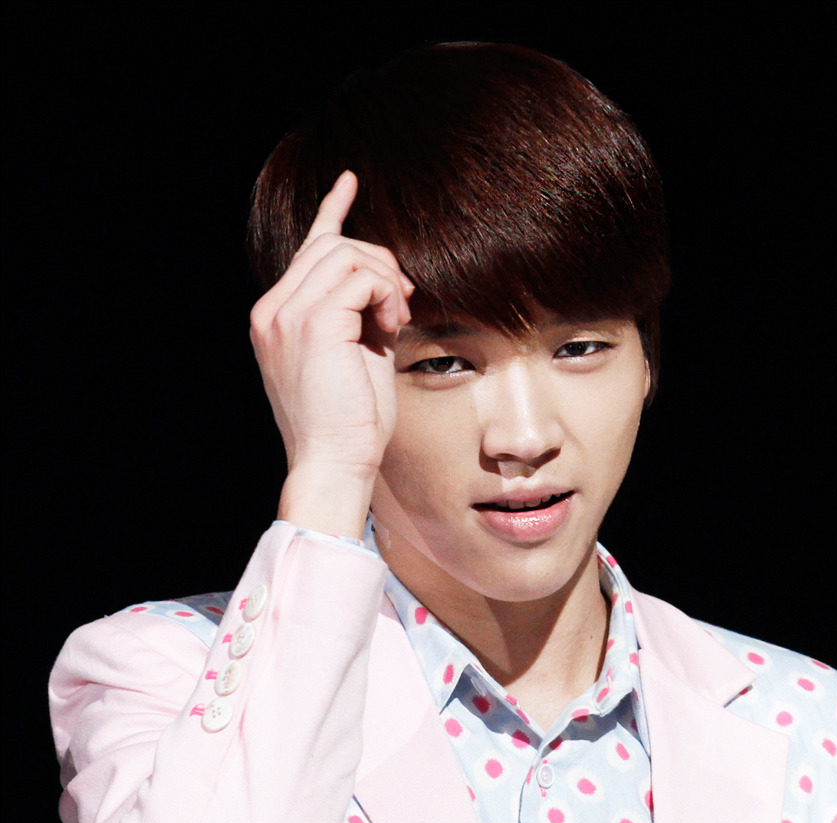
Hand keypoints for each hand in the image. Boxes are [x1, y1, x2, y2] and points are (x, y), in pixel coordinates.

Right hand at [249, 171, 413, 532]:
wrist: (334, 463)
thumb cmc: (349, 424)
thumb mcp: (352, 357)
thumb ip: (356, 314)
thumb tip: (386, 283)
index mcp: (275, 318)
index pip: (306, 250)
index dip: (333, 212)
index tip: (350, 181)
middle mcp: (272, 311)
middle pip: (334, 246)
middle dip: (380, 266)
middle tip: (401, 307)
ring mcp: (287, 315)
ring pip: (348, 255)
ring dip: (385, 283)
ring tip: (394, 322)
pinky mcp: (313, 322)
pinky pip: (361, 277)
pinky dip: (386, 297)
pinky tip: (391, 327)